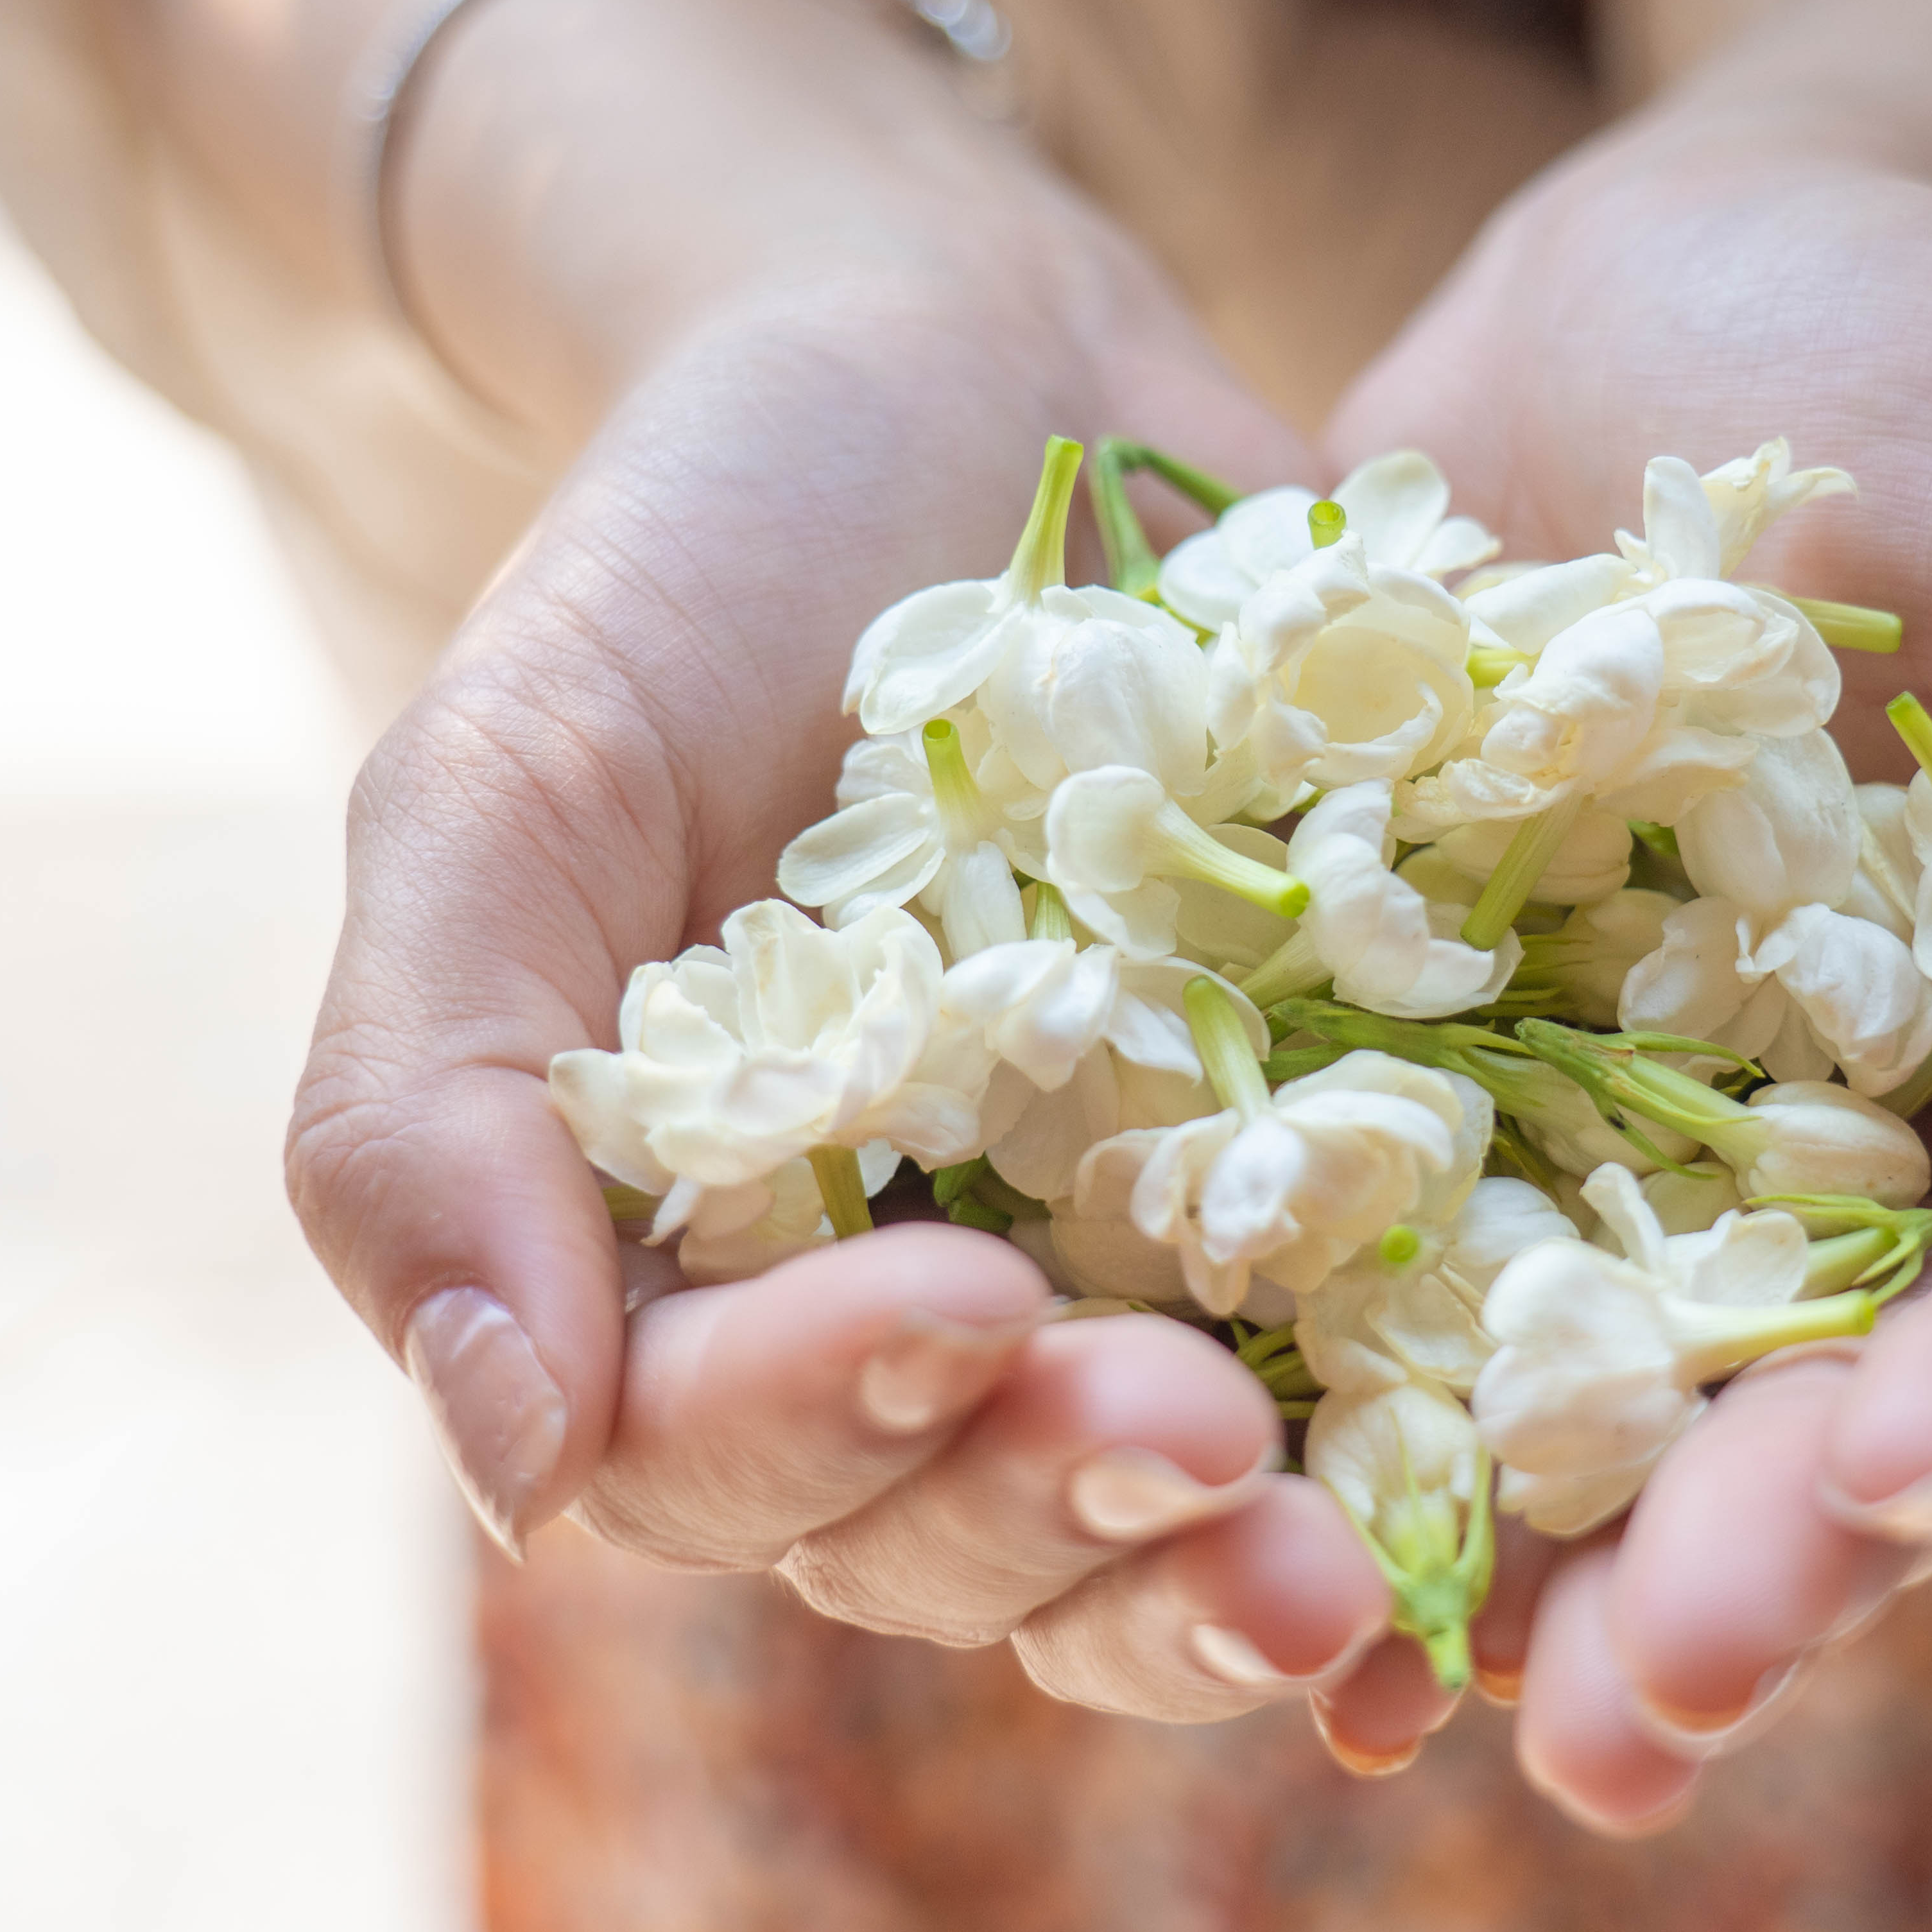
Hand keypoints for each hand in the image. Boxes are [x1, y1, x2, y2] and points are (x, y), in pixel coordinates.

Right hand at [281, 219, 1413, 1724]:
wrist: (955, 369)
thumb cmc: (685, 570)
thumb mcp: (504, 789)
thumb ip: (429, 1110)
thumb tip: (519, 1475)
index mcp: (680, 1262)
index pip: (717, 1446)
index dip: (828, 1417)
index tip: (953, 1301)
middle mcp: (908, 1304)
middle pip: (955, 1533)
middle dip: (1066, 1511)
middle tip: (1198, 1435)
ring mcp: (1127, 1253)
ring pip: (1154, 1513)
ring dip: (1234, 1562)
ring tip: (1344, 1548)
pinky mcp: (1321, 1166)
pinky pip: (1372, 1371)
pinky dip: (1425, 1474)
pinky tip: (1502, 1521)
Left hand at [1315, 125, 1931, 1823]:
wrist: (1665, 266)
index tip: (1874, 1489)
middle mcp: (1864, 1145)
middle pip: (1836, 1412)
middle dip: (1740, 1570)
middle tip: (1618, 1722)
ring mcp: (1636, 1119)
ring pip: (1608, 1397)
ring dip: (1528, 1563)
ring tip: (1439, 1711)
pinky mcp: (1428, 1057)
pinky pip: (1390, 1268)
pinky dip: (1335, 1404)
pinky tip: (1248, 1521)